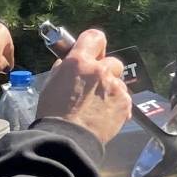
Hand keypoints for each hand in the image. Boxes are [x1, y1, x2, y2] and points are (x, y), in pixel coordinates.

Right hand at [34, 27, 131, 148]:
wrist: (68, 139)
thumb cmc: (54, 113)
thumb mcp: (51, 83)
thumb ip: (64, 68)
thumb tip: (69, 62)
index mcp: (79, 62)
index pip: (94, 37)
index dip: (94, 44)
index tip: (93, 51)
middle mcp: (100, 70)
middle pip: (112, 61)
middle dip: (105, 71)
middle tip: (94, 85)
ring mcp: (115, 87)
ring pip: (119, 81)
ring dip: (111, 89)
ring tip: (97, 105)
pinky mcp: (125, 102)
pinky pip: (124, 98)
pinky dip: (117, 104)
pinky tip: (104, 114)